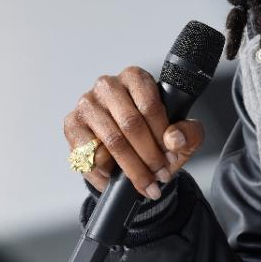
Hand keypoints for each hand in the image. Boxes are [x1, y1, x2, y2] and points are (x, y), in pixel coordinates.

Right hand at [63, 66, 205, 198]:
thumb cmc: (154, 136)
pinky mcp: (71, 125)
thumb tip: (173, 139)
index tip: (171, 157)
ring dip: (132, 168)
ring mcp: (87, 104)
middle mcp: (108, 86)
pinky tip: (117, 180)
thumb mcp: (181, 134)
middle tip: (160, 176)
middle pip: (131, 124)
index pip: (150, 105)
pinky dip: (105, 173)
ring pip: (112, 141)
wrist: (127, 151)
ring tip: (145, 183)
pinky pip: (89, 154)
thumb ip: (188, 133)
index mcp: (135, 78)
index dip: (161, 135)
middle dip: (148, 156)